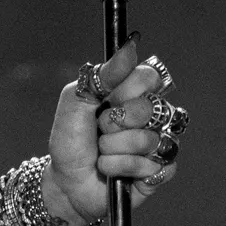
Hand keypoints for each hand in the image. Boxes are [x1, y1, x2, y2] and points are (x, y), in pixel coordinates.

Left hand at [44, 40, 185, 225]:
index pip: (149, 77)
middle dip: (114, 123)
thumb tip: (129, 44)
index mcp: (135, 94)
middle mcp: (153, 116)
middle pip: (149, 108)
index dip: (126, 90)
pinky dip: (122, 168)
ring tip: (101, 153)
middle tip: (100, 131)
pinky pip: (152, 165)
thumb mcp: (76, 102)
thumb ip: (102, 75)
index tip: (106, 101)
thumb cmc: (71, 140)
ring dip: (113, 149)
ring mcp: (160, 142)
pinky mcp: (161, 170)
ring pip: (148, 139)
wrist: (64, 181)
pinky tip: (112, 171)